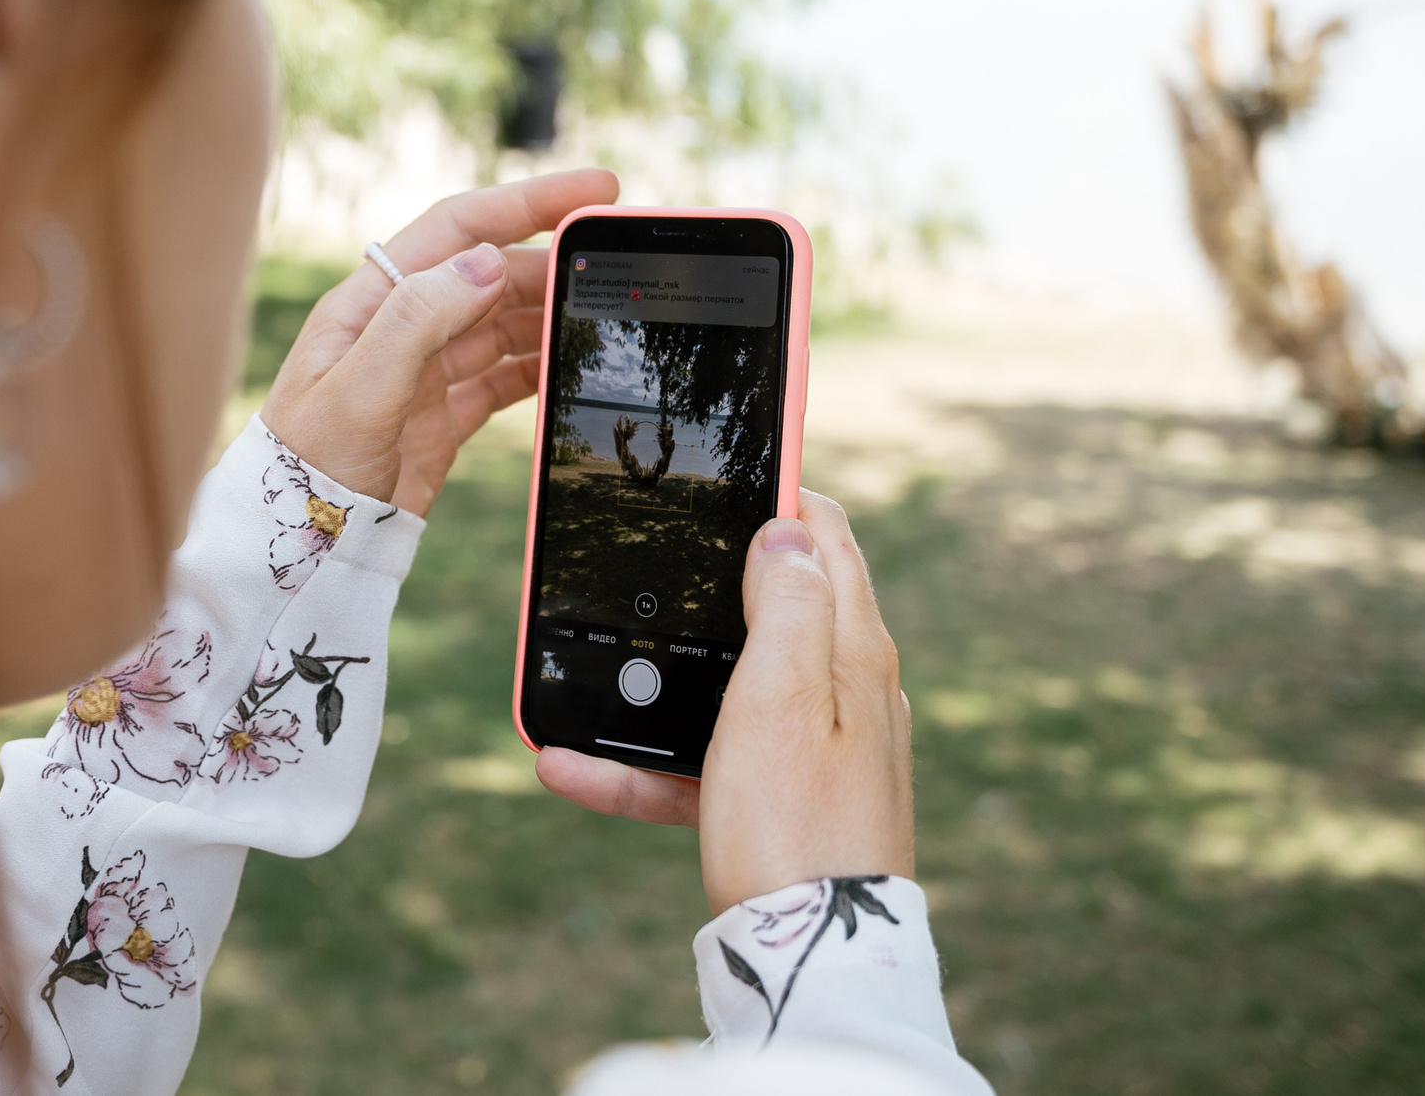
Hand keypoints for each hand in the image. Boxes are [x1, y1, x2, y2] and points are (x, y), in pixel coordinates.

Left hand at [262, 169, 616, 516]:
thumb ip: (417, 321)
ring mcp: (421, 371)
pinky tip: (568, 369)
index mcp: (370, 301)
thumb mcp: (357, 390)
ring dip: (548, 316)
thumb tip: (484, 262)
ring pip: (500, 325)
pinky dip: (536, 370)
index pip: (459, 226)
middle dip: (550, 264)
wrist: (296, 550)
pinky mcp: (440, 416)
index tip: (596, 188)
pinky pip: (499, 378)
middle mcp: (397, 326)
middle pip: (488, 273)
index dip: (528, 201)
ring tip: (599, 317)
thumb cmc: (306, 468)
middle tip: (611, 269)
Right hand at [535, 489, 914, 915]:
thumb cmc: (798, 823)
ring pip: (719, 688)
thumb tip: (788, 530)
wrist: (812, 961)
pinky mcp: (778, 802)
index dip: (780, 491)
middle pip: (768, 606)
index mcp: (852, 651)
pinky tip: (571, 767)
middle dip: (700, 581)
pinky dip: (641, 761)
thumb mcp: (785, 695)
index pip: (827, 538)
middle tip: (643, 554)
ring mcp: (812, 748)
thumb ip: (787, 603)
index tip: (730, 462)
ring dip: (651, 678)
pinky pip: (700, 763)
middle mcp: (844, 691)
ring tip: (582, 671)